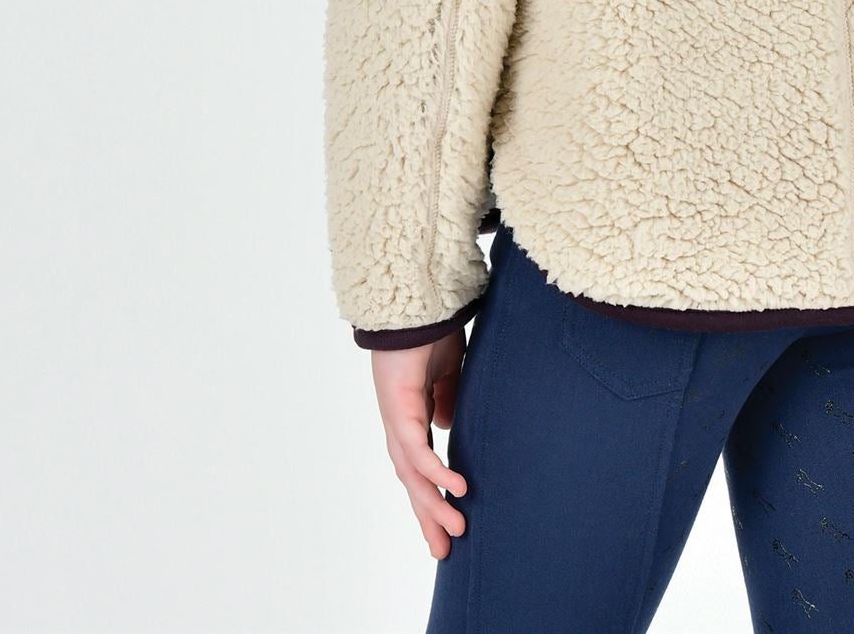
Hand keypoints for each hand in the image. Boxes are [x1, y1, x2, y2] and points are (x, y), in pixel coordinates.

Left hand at [370, 335, 471, 558]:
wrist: (416, 302)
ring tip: (457, 527)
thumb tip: (448, 428)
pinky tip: (456, 488)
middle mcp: (400, 424)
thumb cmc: (430, 331)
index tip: (447, 527)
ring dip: (433, 502)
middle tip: (444, 550)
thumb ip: (448, 398)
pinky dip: (436, 471)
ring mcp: (397, 418)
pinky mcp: (399, 407)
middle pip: (412, 481)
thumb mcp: (448, 372)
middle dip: (428, 515)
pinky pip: (419, 449)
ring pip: (413, 474)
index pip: (420, 469)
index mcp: (412, 417)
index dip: (432, 497)